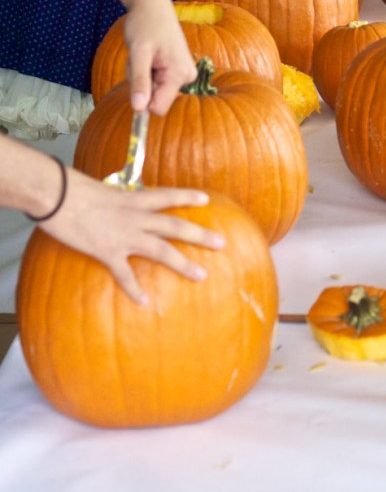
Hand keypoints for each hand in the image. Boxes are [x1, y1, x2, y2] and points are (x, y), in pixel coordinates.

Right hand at [42, 170, 225, 304]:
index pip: (167, 195)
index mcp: (134, 198)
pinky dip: (135, 289)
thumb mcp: (103, 189)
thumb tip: (119, 200)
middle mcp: (136, 217)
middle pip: (175, 226)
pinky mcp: (107, 252)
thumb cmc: (74, 189)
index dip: (187, 197)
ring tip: (202, 275)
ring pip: (161, 251)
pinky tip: (145, 303)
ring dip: (183, 263)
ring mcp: (124, 236)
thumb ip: (116, 198)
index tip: (207, 200)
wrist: (57, 196)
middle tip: (222, 242)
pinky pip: (125, 274)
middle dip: (200, 234)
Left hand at [121, 0, 196, 114]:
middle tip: (139, 60)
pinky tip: (148, 54)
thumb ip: (140, 81)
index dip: (141, 100)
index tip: (133, 82)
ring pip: (154, 90)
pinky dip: (147, 71)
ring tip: (143, 54)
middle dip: (142, 83)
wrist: (152, 4)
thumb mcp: (139, 53)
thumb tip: (138, 109)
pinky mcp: (178, 69)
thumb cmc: (145, 24)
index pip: (158, 108)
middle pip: (155, 98)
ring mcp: (184, 72)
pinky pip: (157, 81)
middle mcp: (187, 76)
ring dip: (142, 76)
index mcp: (180, 74)